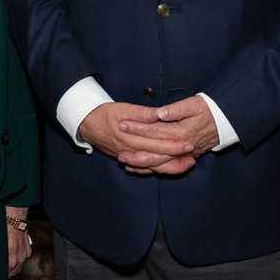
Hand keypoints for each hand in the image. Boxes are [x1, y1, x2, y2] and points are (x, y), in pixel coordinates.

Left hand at [5, 207, 31, 277]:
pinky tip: (12, 257)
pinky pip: (22, 260)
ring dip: (12, 268)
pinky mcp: (28, 252)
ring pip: (18, 268)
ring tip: (5, 266)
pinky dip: (17, 260)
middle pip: (12, 274)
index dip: (0, 277)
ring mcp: (24, 256)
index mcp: (10, 259)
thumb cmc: (3, 230)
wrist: (15, 219)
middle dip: (6, 274)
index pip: (5, 275)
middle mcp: (18, 259)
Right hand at [78, 102, 194, 174]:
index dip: (174, 145)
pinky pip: (144, 168)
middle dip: (177, 158)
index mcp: (131, 137)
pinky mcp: (127, 158)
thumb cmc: (105, 113)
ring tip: (187, 165)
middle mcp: (131, 150)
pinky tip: (168, 169)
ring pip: (152, 166)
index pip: (157, 143)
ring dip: (170, 167)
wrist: (87, 124)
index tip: (188, 143)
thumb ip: (141, 113)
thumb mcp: (122, 108)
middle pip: (157, 157)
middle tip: (193, 154)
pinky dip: (156, 170)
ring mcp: (129, 156)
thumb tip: (158, 114)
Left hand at [117, 95, 219, 175]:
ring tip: (124, 160)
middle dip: (134, 148)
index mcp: (181, 132)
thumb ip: (177, 109)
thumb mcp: (195, 104)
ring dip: (140, 163)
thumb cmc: (209, 110)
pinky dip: (150, 169)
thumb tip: (160, 113)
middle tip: (117, 146)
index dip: (137, 128)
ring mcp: (182, 155)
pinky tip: (138, 168)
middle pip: (153, 151)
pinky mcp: (183, 159)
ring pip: (158, 164)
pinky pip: (165, 168)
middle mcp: (181, 147)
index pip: (154, 131)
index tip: (122, 123)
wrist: (226, 122)